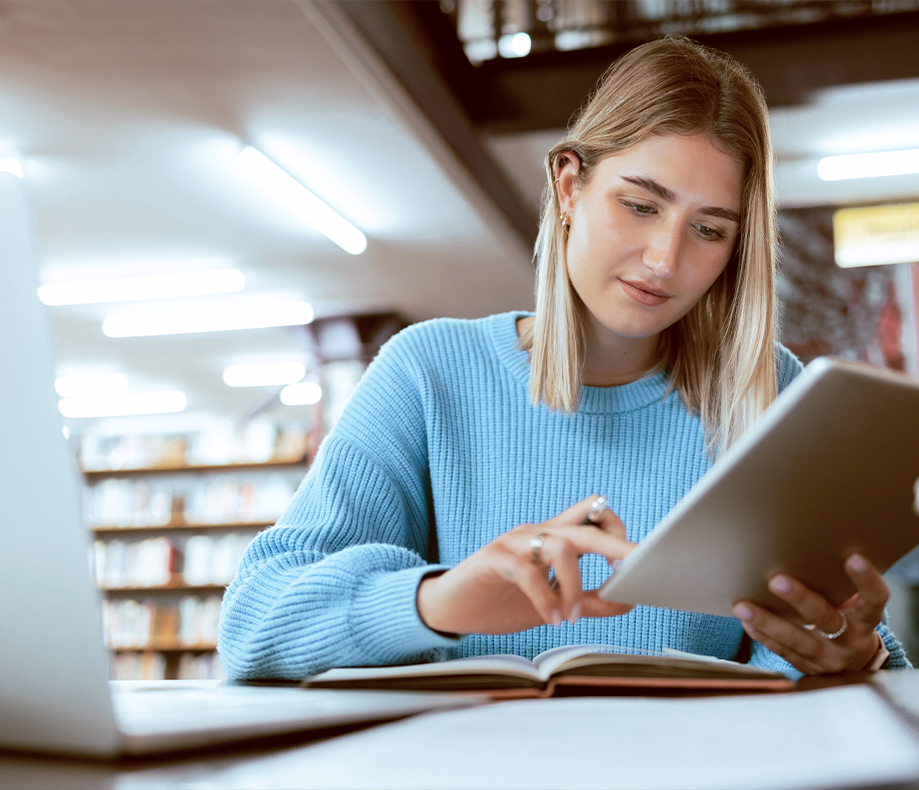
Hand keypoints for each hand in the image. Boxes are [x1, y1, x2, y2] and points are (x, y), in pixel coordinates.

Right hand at [417, 496, 635, 635]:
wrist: (451, 608)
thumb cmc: (502, 600)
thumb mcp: (554, 604)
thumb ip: (588, 601)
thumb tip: (629, 600)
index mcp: (553, 537)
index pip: (593, 515)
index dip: (617, 532)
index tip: (635, 563)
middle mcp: (537, 532)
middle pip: (585, 526)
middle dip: (616, 544)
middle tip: (636, 569)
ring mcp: (515, 542)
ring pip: (560, 546)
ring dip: (574, 585)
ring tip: (572, 617)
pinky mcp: (494, 559)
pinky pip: (527, 572)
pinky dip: (545, 599)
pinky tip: (550, 619)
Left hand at [732, 554, 886, 673]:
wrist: (855, 664)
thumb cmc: (850, 620)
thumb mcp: (855, 606)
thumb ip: (840, 586)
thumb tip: (810, 548)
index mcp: (866, 620)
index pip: (873, 599)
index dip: (866, 581)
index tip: (853, 558)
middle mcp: (850, 640)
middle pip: (826, 618)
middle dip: (800, 599)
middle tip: (777, 580)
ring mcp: (828, 658)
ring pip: (797, 640)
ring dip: (767, 622)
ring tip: (742, 607)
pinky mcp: (808, 667)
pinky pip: (782, 651)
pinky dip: (762, 635)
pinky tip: (746, 621)